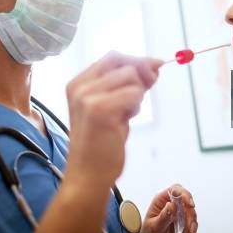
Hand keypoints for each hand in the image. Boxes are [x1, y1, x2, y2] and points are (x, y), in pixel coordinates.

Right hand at [64, 51, 162, 185]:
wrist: (88, 175)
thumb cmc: (102, 143)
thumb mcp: (113, 106)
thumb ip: (127, 85)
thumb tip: (153, 64)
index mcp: (78, 83)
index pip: (112, 57)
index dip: (136, 61)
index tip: (154, 68)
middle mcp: (79, 86)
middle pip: (123, 61)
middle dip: (141, 73)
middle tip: (144, 93)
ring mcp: (87, 97)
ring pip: (131, 76)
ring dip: (137, 94)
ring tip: (125, 115)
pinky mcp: (99, 109)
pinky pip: (134, 94)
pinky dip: (136, 106)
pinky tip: (124, 122)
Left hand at [140, 184, 197, 232]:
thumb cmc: (148, 232)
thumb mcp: (153, 226)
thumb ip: (163, 216)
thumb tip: (171, 205)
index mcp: (160, 200)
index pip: (174, 189)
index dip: (184, 193)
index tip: (190, 204)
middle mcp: (170, 204)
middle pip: (185, 201)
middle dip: (190, 213)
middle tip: (190, 225)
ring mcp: (177, 211)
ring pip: (190, 211)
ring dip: (192, 222)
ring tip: (188, 232)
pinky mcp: (182, 219)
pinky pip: (191, 220)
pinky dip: (192, 227)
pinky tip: (188, 232)